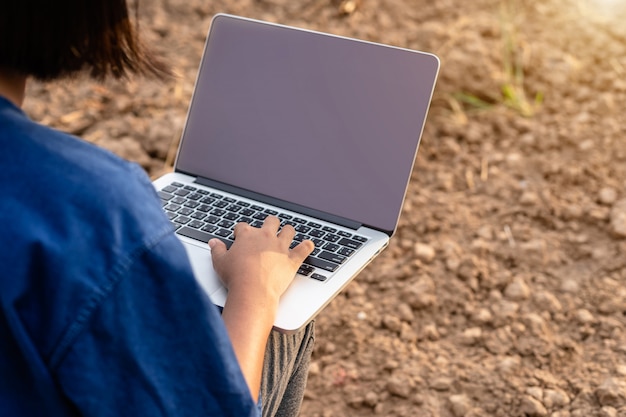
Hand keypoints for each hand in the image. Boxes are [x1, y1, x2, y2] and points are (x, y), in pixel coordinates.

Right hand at [208, 216, 313, 399]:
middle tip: (267, 230)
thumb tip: (213, 242)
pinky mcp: (292, 259)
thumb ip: (217, 250)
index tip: (240, 237)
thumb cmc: (235, 277)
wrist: (252, 290)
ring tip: (287, 234)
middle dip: (269, 224)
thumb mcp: (219, 262)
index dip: (241, 232)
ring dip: (288, 232)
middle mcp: (265, 236)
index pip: (243, 226)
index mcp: (247, 235)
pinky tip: (309, 245)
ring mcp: (280, 247)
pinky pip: (304, 248)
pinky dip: (307, 246)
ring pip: (288, 231)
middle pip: (270, 221)